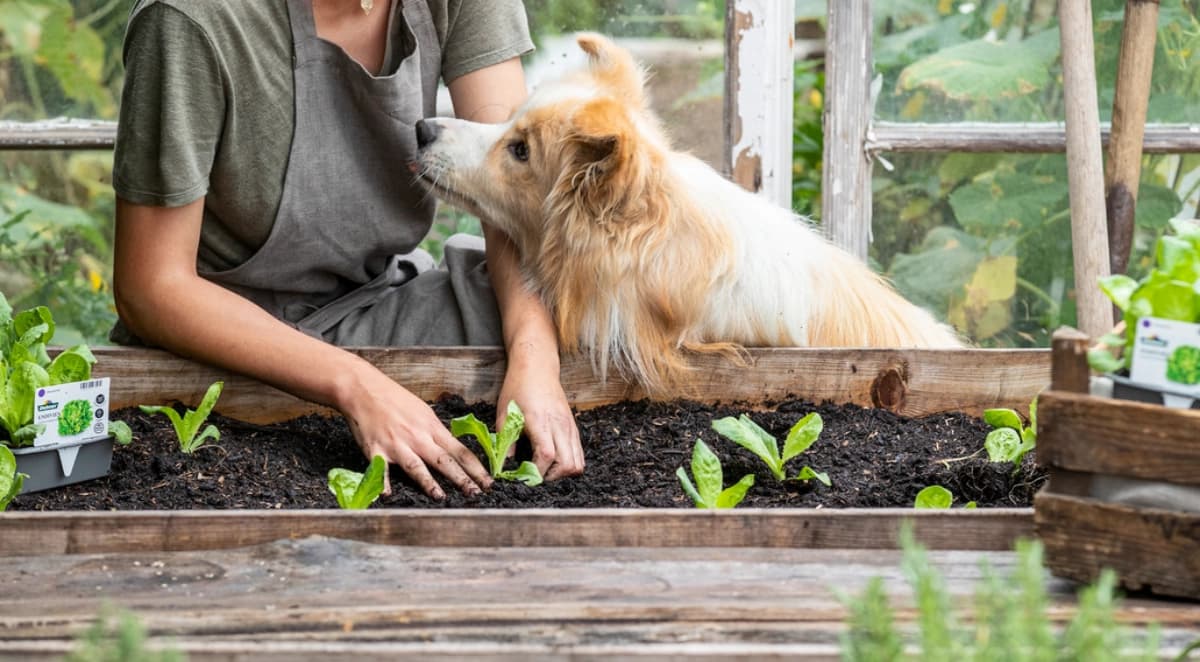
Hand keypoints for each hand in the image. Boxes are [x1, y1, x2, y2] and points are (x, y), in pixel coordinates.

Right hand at [338, 359, 491, 498]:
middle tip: (476, 494)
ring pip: (416, 466)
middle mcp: (417, 437)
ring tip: (441, 497)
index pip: (460, 451)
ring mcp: (396, 444)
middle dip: (462, 479)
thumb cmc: (395, 399)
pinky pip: (381, 470)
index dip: (476, 468)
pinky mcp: (375, 450)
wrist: (364, 388)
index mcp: (431, 427)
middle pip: (444, 460)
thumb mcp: (423, 412)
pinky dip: (384, 482)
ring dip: (429, 483)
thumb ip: (436, 432)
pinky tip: (388, 495)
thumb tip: (453, 448)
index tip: (489, 482)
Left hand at [497, 352, 583, 481]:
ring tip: (545, 472)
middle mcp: (560, 426)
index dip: (537, 472)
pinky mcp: (573, 427)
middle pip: (568, 464)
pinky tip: (553, 462)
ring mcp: (570, 427)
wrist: (537, 368)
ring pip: (578, 463)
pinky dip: (568, 464)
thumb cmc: (518, 388)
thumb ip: (505, 442)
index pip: (547, 456)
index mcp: (541, 422)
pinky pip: (579, 454)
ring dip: (562, 473)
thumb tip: (504, 467)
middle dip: (552, 478)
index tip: (523, 477)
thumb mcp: (504, 414)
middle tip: (535, 478)